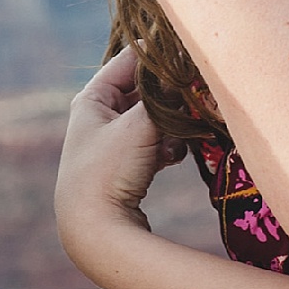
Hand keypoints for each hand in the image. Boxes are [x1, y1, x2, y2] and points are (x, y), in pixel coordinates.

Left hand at [55, 47, 188, 261]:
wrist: (95, 232)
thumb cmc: (109, 171)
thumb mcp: (138, 125)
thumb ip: (163, 96)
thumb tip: (185, 67)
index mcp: (92, 98)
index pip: (130, 59)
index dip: (159, 57)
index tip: (191, 56)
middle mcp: (99, 116)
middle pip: (143, 90)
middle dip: (170, 95)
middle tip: (195, 95)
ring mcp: (112, 143)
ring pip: (153, 118)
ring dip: (171, 124)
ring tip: (182, 132)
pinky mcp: (126, 167)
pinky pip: (155, 144)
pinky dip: (167, 147)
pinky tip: (173, 158)